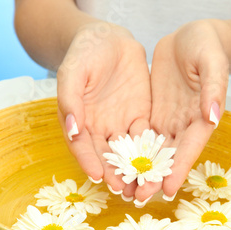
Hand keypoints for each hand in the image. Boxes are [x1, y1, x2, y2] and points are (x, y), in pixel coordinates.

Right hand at [57, 22, 150, 197]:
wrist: (107, 38)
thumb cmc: (83, 53)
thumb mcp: (73, 73)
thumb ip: (70, 100)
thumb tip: (72, 129)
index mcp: (78, 122)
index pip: (83, 147)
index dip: (89, 162)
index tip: (98, 177)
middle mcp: (99, 129)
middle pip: (107, 157)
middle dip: (115, 175)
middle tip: (125, 191)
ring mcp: (120, 124)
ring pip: (128, 152)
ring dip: (135, 170)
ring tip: (144, 186)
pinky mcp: (140, 117)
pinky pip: (146, 137)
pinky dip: (152, 151)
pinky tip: (160, 163)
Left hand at [136, 20, 228, 200]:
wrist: (191, 37)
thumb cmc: (207, 47)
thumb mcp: (211, 63)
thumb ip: (213, 89)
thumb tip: (213, 117)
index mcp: (201, 118)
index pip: (189, 149)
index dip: (179, 170)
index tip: (167, 190)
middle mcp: (184, 126)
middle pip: (168, 158)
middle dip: (154, 178)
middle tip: (138, 197)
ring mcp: (167, 121)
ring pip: (152, 152)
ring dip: (140, 170)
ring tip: (124, 188)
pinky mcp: (154, 114)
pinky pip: (139, 135)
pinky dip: (130, 150)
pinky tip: (117, 163)